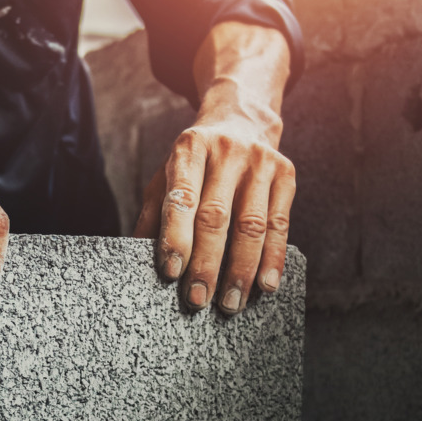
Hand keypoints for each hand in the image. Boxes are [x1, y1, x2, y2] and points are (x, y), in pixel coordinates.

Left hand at [132, 22, 293, 313]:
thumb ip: (153, 213)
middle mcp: (225, 151)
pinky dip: (273, 258)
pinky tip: (265, 285)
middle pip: (217, 216)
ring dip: (241, 269)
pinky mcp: (286, 173)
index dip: (176, 236)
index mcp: (188, 149)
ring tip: (230, 303)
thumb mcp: (167, 174)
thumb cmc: (196, 160)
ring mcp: (259, 161)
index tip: (171, 272)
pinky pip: (281, 224)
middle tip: (198, 300)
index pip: (182, 197)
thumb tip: (135, 258)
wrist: (241, 118)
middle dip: (207, 263)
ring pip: (252, 224)